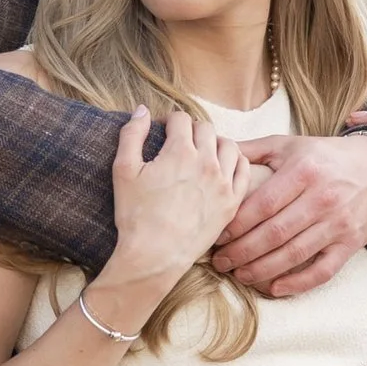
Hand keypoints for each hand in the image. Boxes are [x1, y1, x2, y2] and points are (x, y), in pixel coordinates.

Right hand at [108, 106, 255, 289]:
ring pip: (229, 145)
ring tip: (203, 152)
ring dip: (215, 142)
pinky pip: (244, 170)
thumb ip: (131, 134)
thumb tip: (142, 110)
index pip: (180, 119)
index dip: (169, 121)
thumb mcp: (123, 170)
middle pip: (205, 129)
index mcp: (179, 151)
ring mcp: (223, 183)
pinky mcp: (232, 202)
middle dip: (191, 130)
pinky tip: (222, 167)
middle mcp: (207, 162)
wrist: (154, 256)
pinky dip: (235, 162)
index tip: (163, 130)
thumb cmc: (135, 215)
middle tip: (180, 143)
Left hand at [211, 131, 366, 299]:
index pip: (263, 204)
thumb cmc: (324, 157)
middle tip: (220, 262)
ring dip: (262, 269)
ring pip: (294, 254)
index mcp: (304, 171)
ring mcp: (339, 223)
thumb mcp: (289, 145)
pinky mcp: (351, 243)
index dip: (237, 224)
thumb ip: (253, 149)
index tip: (218, 237)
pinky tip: (275, 287)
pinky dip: (299, 283)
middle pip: (275, 233)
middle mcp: (323, 198)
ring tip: (239, 274)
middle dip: (242, 251)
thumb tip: (217, 149)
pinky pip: (323, 270)